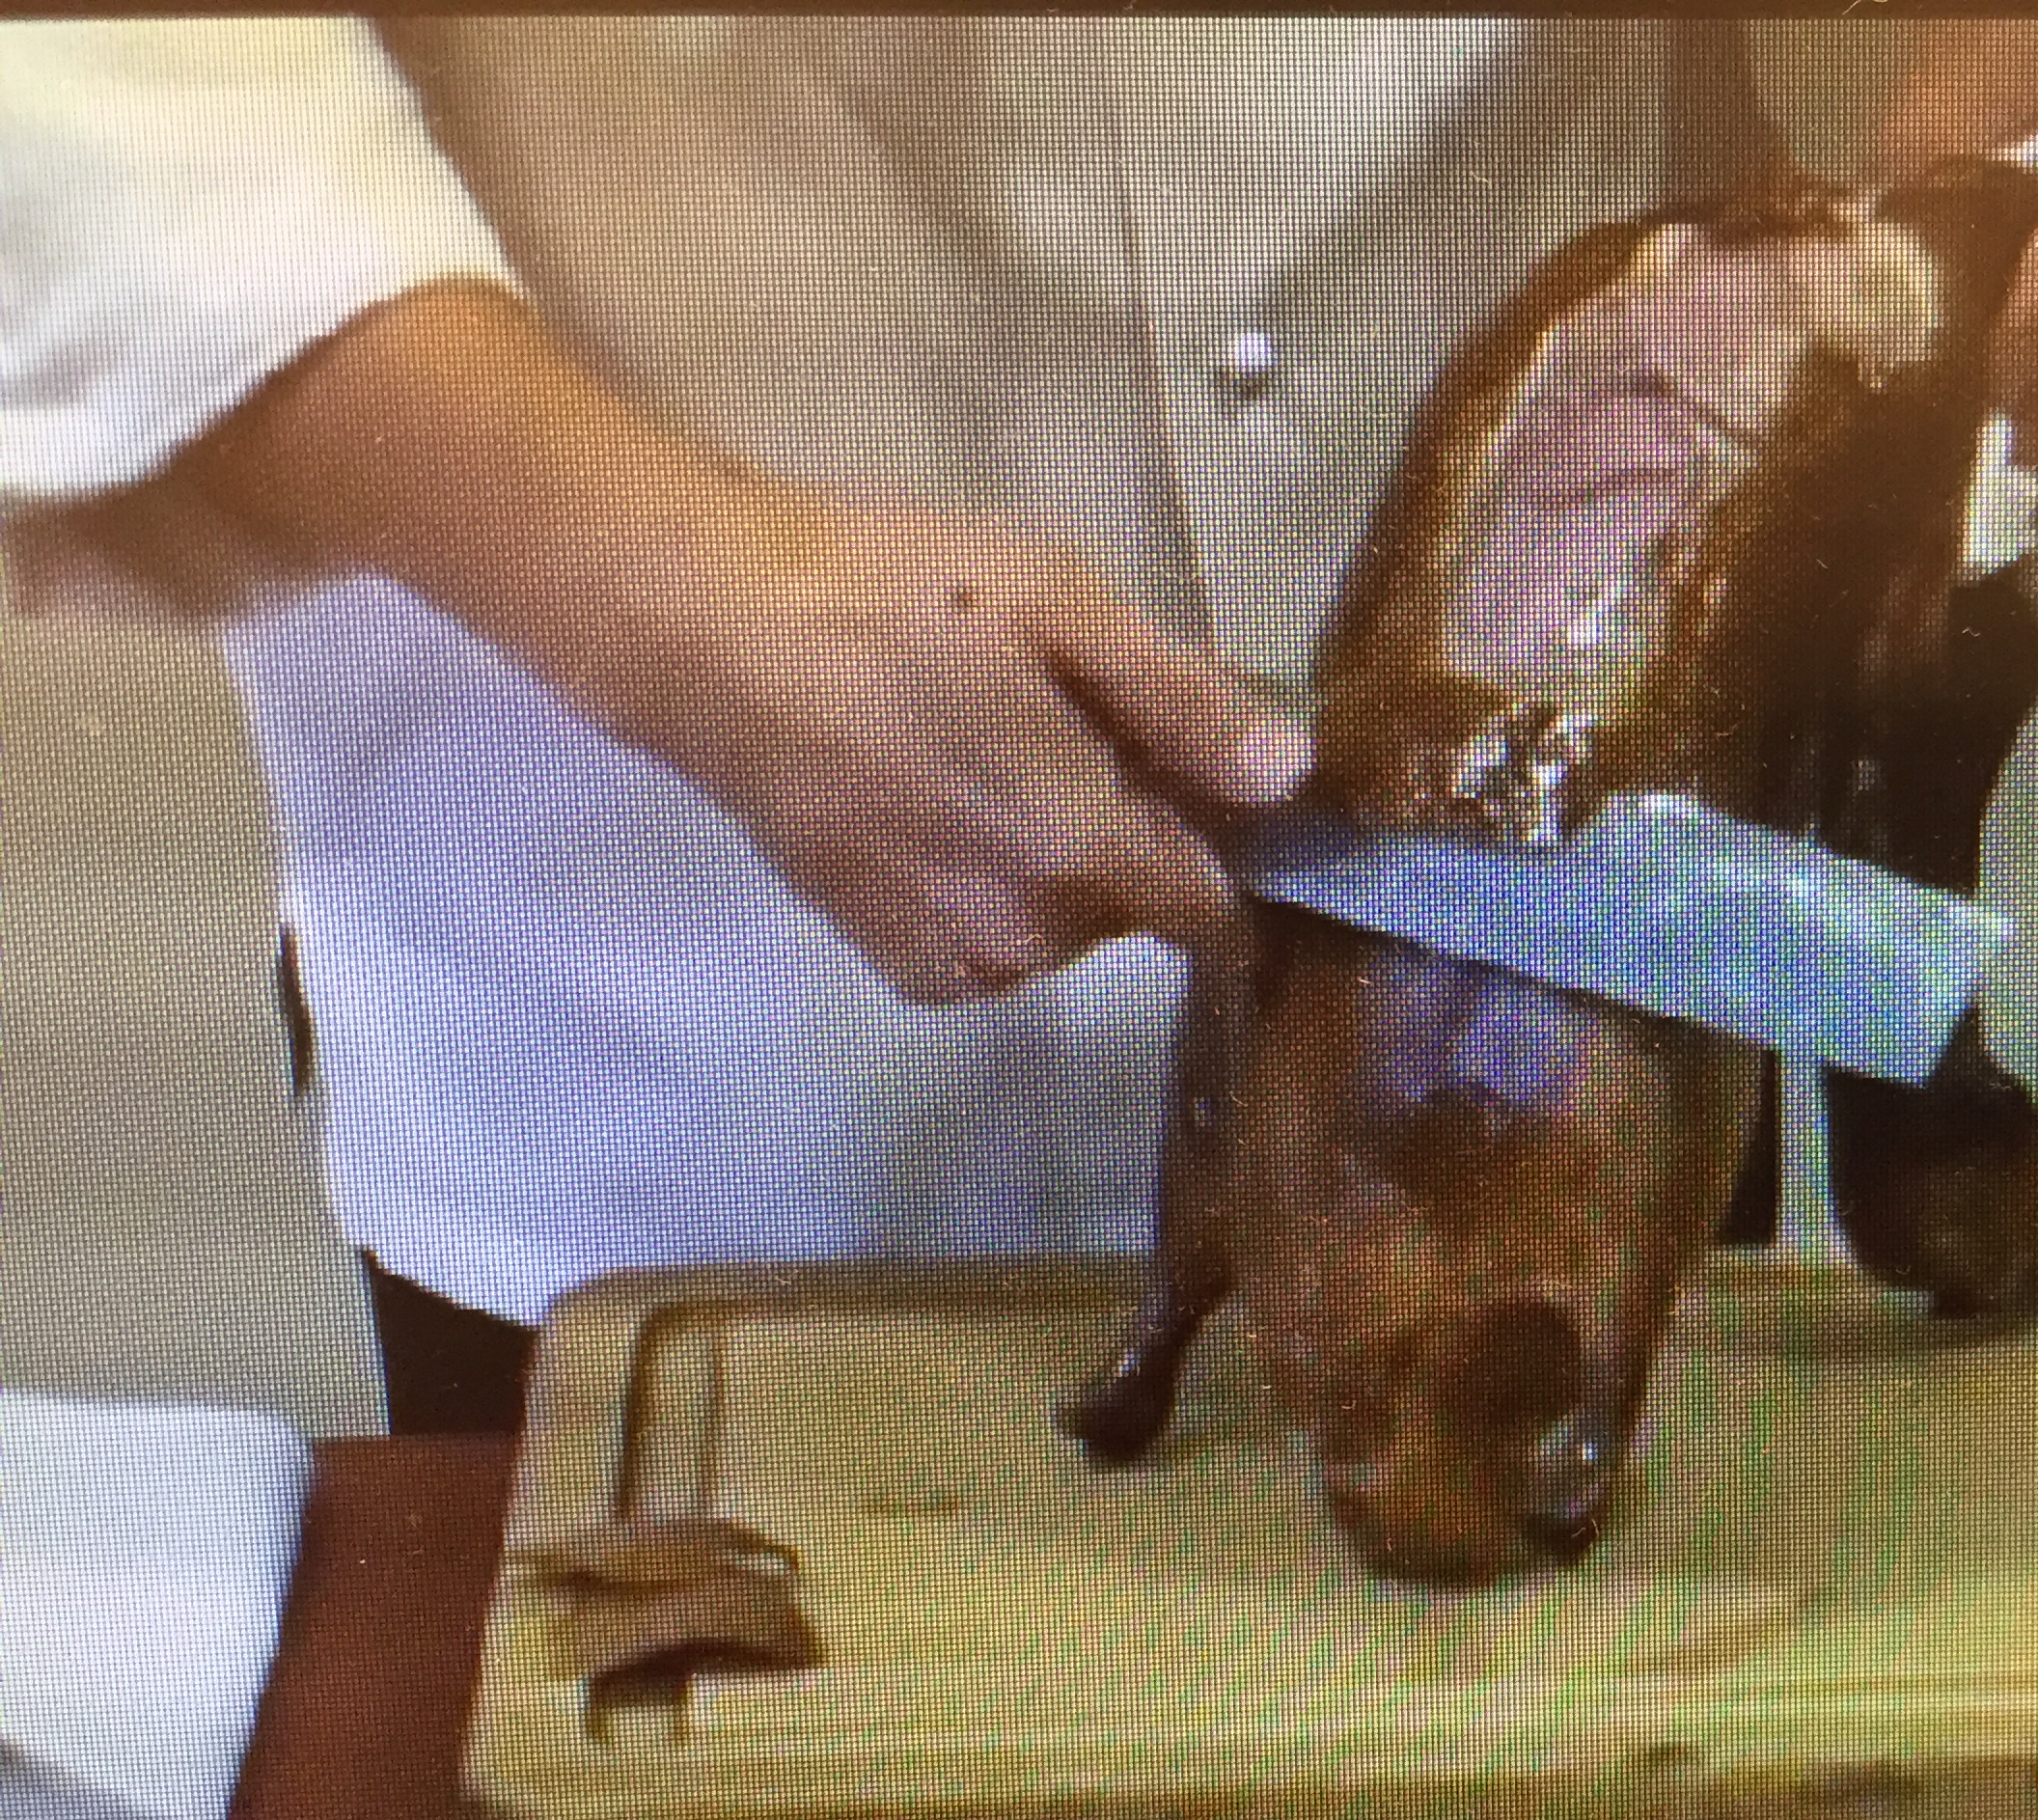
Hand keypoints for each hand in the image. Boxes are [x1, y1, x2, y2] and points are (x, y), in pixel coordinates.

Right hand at [178, 281, 1310, 1003]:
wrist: (702, 634)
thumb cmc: (890, 596)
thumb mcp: (1061, 609)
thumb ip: (1185, 706)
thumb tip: (1291, 782)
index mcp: (1084, 860)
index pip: (1215, 905)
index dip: (1222, 838)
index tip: (1191, 767)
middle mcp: (1027, 942)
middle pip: (1136, 910)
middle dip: (1128, 831)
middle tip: (1061, 720)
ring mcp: (951, 962)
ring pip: (1062, 928)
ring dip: (1054, 859)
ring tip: (987, 747)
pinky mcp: (889, 962)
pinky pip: (989, 940)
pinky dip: (986, 884)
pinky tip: (936, 797)